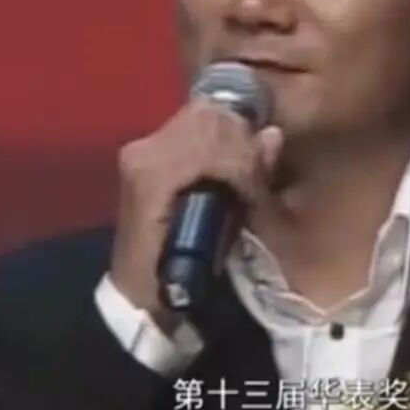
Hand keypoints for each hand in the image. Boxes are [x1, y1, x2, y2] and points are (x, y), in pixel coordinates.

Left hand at [109, 98, 282, 330]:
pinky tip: (225, 167)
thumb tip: (272, 136)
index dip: (244, 158)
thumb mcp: (220, 236)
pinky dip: (217, 142)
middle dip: (240, 142)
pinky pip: (192, 127)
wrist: (137, 293)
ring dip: (230, 140)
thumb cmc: (177, 274)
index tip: (256, 188)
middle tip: (253, 176)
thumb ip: (247, 183)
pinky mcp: (145, 152)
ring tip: (240, 173)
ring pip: (201, 116)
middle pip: (207, 116)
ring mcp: (142, 147)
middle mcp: (144, 148)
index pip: (214, 133)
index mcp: (153, 168)